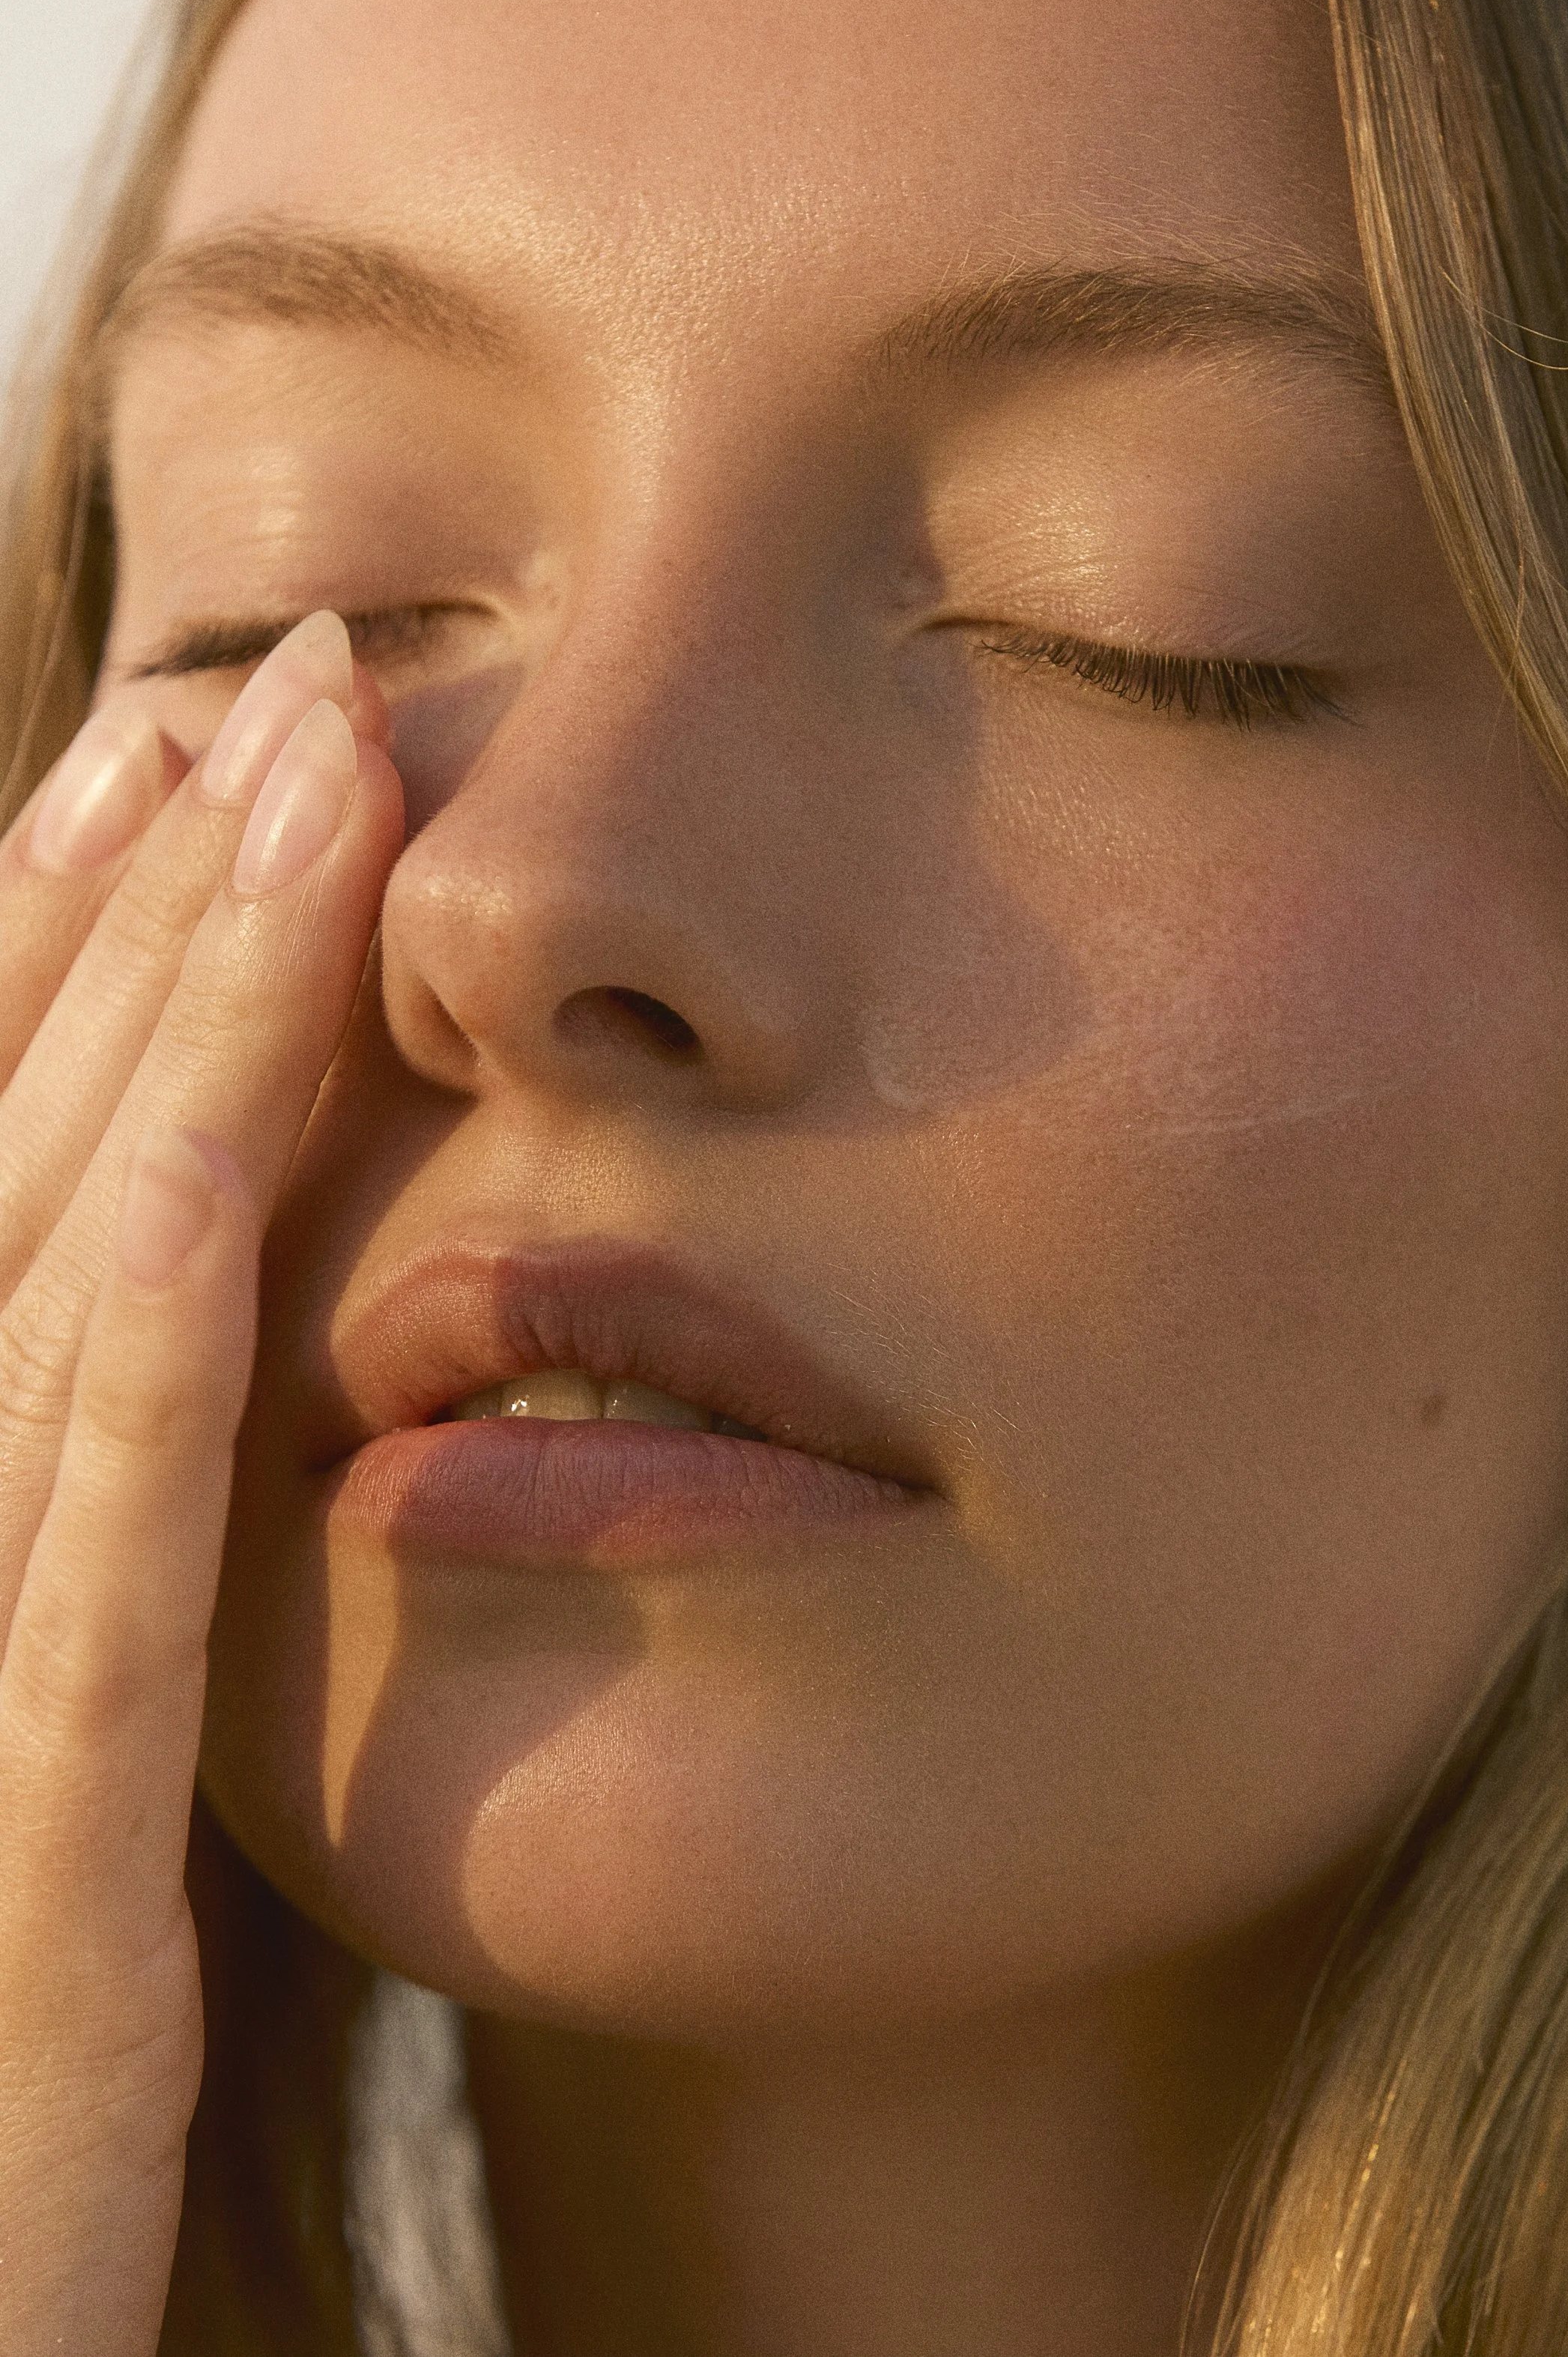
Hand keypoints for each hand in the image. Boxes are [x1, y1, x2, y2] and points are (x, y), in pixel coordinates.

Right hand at [0, 613, 402, 2355]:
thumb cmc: (40, 2158)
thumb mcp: (97, 1811)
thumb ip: (133, 1605)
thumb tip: (227, 1373)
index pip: (6, 1200)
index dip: (72, 959)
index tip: (184, 754)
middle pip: (15, 1176)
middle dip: (124, 906)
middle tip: (257, 674)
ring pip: (49, 1283)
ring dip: (155, 1013)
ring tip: (275, 766)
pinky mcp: (11, 1881)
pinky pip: (77, 1551)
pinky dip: (133, 1320)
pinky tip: (220, 1139)